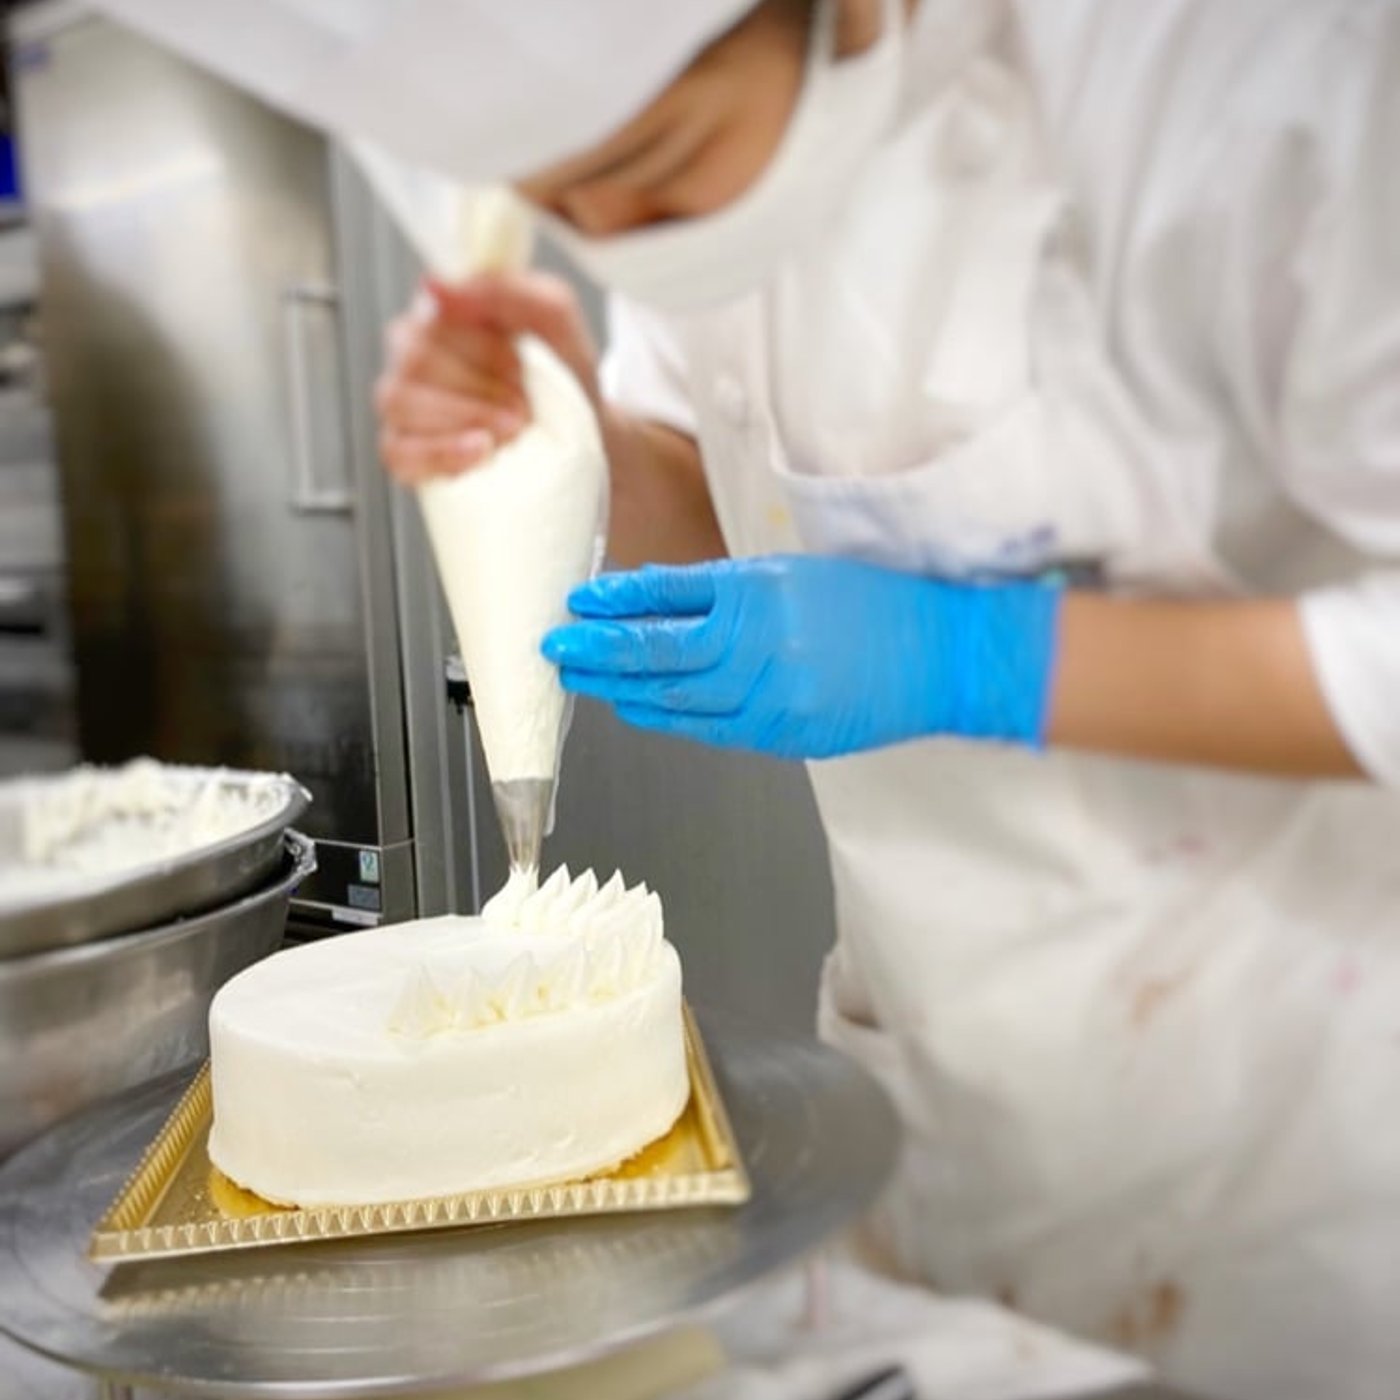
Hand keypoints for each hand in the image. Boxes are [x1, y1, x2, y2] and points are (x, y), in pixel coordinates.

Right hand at [375, 271, 600, 484]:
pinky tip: (480, 452)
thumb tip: (434, 285)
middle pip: (415, 359)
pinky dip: (441, 453)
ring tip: (511, 431)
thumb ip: (503, 291)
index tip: (522, 371)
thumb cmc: (560, 370)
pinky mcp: (402, 451)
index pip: (432, 318)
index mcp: (439, 311)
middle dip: (480, 389)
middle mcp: (409, 352)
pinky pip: (398, 452)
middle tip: (523, 409)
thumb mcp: (553, 320)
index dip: (484, 350)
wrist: (580, 434)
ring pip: (400, 400)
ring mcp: (401, 402)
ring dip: (467, 417)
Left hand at [541, 556, 1061, 759]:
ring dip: (619, 688)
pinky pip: (707, 729)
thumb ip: (717, 590)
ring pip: (673, 698)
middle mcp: (757, 647)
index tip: (577, 604)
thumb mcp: (789, 574)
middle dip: (597, 653)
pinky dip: (665, 718)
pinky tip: (635, 708)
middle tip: (557, 648)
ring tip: (582, 678)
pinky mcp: (781, 735)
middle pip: (656, 654)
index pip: (664, 600)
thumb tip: (648, 598)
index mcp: (759, 594)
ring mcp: (768, 698)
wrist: (938, 657)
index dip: (613, 605)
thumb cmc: (872, 605)